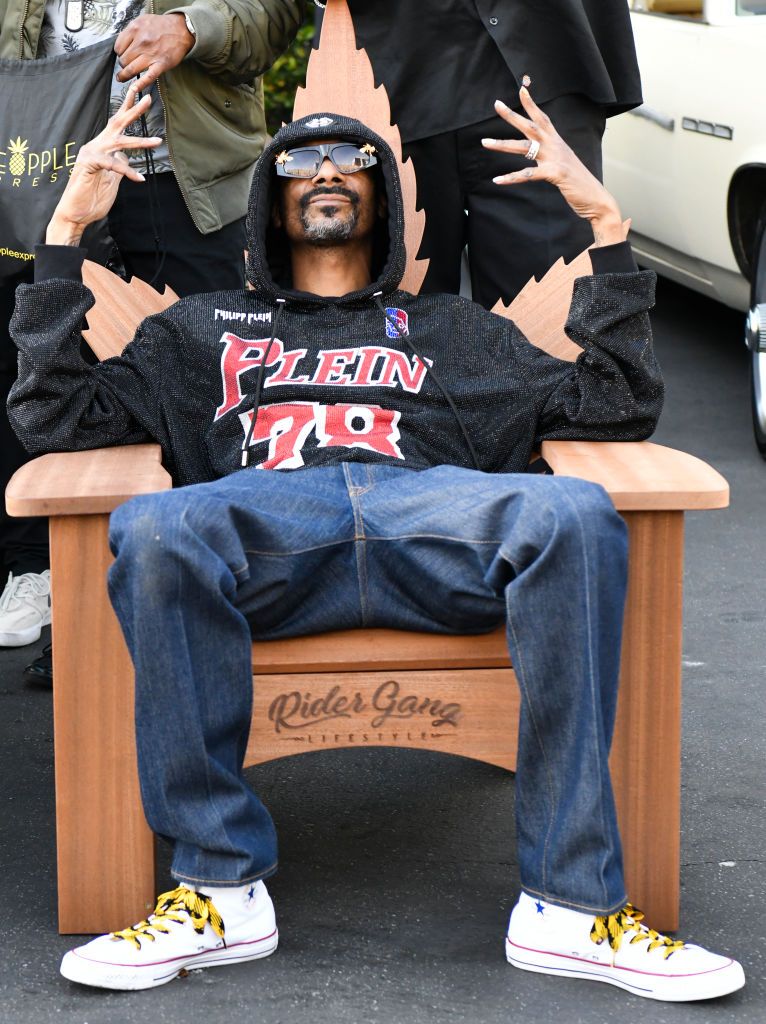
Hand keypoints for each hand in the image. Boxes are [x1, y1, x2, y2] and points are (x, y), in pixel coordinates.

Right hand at [46, 85, 161, 245]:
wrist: (76, 215)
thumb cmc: (92, 198)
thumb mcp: (112, 180)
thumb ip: (119, 166)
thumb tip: (127, 157)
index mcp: (102, 147)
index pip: (116, 125)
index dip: (128, 110)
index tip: (140, 96)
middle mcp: (96, 146)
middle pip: (117, 124)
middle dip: (133, 110)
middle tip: (148, 98)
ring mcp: (91, 153)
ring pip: (119, 142)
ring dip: (140, 141)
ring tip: (158, 141)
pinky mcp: (88, 164)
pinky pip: (113, 164)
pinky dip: (128, 172)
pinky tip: (140, 178)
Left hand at [114, 13, 194, 92]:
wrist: (181, 29)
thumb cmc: (162, 26)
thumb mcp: (142, 20)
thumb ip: (131, 31)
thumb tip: (122, 43)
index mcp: (135, 29)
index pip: (118, 47)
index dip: (119, 53)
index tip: (122, 55)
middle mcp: (141, 42)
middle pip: (123, 60)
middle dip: (123, 64)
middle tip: (126, 65)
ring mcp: (151, 54)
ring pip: (131, 69)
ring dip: (125, 75)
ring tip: (122, 77)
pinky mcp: (161, 65)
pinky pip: (148, 77)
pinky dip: (140, 85)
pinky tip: (133, 89)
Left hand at [482, 87, 625, 245]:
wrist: (595, 198)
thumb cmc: (578, 183)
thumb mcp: (563, 164)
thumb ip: (551, 156)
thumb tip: (539, 154)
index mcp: (557, 142)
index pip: (543, 118)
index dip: (532, 104)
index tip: (521, 90)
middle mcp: (555, 146)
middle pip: (530, 126)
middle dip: (512, 115)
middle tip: (497, 104)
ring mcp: (555, 158)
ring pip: (523, 147)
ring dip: (502, 144)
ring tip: (485, 142)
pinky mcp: (554, 173)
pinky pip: (527, 174)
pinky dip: (511, 177)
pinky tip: (497, 180)